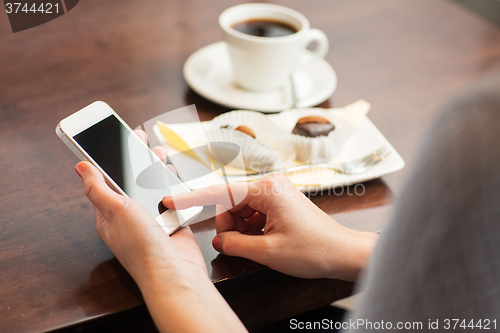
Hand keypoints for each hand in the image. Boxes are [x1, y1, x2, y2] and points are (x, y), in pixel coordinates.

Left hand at [75, 130, 244, 331]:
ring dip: (155, 169)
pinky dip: (172, 185)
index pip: (105, 180)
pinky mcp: (171, 220)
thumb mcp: (115, 210)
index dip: (109, 159)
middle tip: (139, 138)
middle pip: (131, 180)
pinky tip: (173, 174)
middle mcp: (130, 215)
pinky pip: (170, 198)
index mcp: (109, 214)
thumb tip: (80, 167)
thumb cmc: (142, 246)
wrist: (174, 270)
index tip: (113, 139)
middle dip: (135, 159)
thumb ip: (98, 187)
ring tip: (158, 152)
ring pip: (152, 187)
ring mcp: (151, 218)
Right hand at [163, 173, 377, 280]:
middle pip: (229, 203)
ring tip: (259, 244)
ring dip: (241, 229)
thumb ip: (235, 244)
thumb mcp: (267, 251)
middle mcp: (270, 184)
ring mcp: (274, 192)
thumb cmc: (314, 249)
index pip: (220, 192)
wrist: (342, 253)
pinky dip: (250, 229)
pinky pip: (252, 213)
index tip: (170, 199)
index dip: (192, 198)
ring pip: (239, 210)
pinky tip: (264, 240)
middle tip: (240, 246)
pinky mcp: (278, 201)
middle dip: (228, 226)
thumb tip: (218, 241)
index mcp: (266, 189)